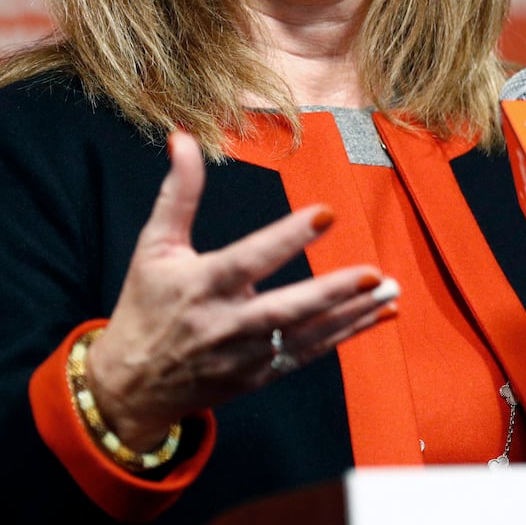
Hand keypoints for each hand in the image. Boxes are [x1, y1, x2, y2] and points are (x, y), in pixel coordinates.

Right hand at [85, 131, 396, 448]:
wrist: (133, 386)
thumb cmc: (146, 306)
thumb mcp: (154, 246)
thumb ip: (178, 193)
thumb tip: (181, 138)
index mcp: (202, 285)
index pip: (249, 260)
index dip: (287, 238)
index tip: (326, 214)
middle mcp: (227, 324)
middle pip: (286, 309)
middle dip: (333, 292)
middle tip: (376, 274)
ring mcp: (247, 355)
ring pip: (307, 334)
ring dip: (353, 314)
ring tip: (392, 292)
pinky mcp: (260, 376)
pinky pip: (309, 354)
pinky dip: (346, 335)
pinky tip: (379, 316)